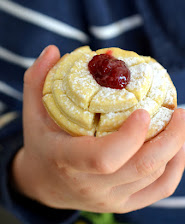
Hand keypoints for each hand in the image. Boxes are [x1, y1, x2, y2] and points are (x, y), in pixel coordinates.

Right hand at [11, 45, 184, 212]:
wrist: (44, 185)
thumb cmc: (41, 144)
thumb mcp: (32, 112)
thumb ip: (37, 79)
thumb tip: (53, 50)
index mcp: (66, 161)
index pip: (104, 157)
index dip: (130, 136)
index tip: (145, 110)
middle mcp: (91, 185)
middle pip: (141, 167)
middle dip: (171, 138)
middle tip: (179, 111)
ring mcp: (110, 199)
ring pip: (155, 177)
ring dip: (176, 148)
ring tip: (181, 121)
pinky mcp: (123, 204)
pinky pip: (159, 190)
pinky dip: (176, 167)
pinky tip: (179, 147)